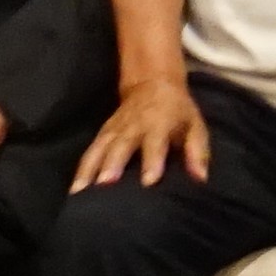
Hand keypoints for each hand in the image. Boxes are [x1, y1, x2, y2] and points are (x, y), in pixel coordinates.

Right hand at [77, 74, 211, 190]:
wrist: (152, 84)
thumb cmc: (178, 112)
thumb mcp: (195, 126)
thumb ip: (197, 151)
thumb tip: (200, 178)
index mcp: (159, 123)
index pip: (155, 143)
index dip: (152, 160)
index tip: (148, 181)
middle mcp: (133, 126)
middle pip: (121, 145)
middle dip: (113, 164)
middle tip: (106, 184)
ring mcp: (114, 129)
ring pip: (99, 148)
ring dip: (89, 169)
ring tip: (80, 191)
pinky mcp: (102, 133)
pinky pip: (90, 151)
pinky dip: (81, 169)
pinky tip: (74, 189)